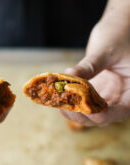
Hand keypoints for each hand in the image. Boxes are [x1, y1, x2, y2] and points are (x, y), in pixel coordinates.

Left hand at [62, 7, 129, 126]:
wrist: (118, 30)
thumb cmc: (120, 35)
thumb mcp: (106, 51)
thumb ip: (89, 66)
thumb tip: (68, 75)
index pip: (120, 112)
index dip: (102, 115)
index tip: (83, 109)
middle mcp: (121, 98)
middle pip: (102, 117)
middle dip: (83, 115)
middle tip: (64, 105)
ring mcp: (107, 96)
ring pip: (90, 113)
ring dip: (74, 111)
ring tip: (59, 101)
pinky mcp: (96, 92)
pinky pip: (83, 102)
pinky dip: (72, 102)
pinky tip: (60, 95)